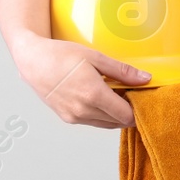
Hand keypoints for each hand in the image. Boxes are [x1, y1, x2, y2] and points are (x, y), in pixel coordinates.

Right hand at [14, 33, 149, 127]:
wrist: (33, 61)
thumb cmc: (61, 55)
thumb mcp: (95, 57)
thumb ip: (122, 71)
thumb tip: (146, 79)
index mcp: (93, 95)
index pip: (126, 115)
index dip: (139, 109)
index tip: (144, 98)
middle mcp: (83, 111)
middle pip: (118, 122)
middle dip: (129, 111)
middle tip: (133, 93)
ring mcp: (74, 117)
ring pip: (106, 124)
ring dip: (116, 114)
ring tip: (117, 94)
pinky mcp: (68, 118)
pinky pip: (94, 122)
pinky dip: (103, 114)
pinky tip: (102, 98)